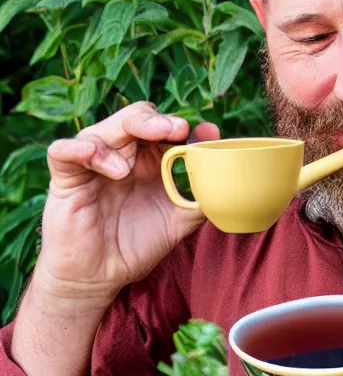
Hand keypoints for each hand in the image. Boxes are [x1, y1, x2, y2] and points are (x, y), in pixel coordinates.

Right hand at [33, 102, 219, 305]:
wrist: (99, 278)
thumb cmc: (138, 244)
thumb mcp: (179, 222)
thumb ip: (202, 197)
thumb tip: (226, 174)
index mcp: (151, 159)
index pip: (165, 126)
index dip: (185, 126)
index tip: (207, 133)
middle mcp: (123, 154)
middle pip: (136, 118)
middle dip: (156, 121)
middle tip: (176, 131)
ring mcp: (93, 163)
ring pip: (103, 129)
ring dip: (120, 139)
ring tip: (127, 172)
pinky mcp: (66, 178)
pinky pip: (63, 150)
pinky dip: (79, 150)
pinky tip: (97, 163)